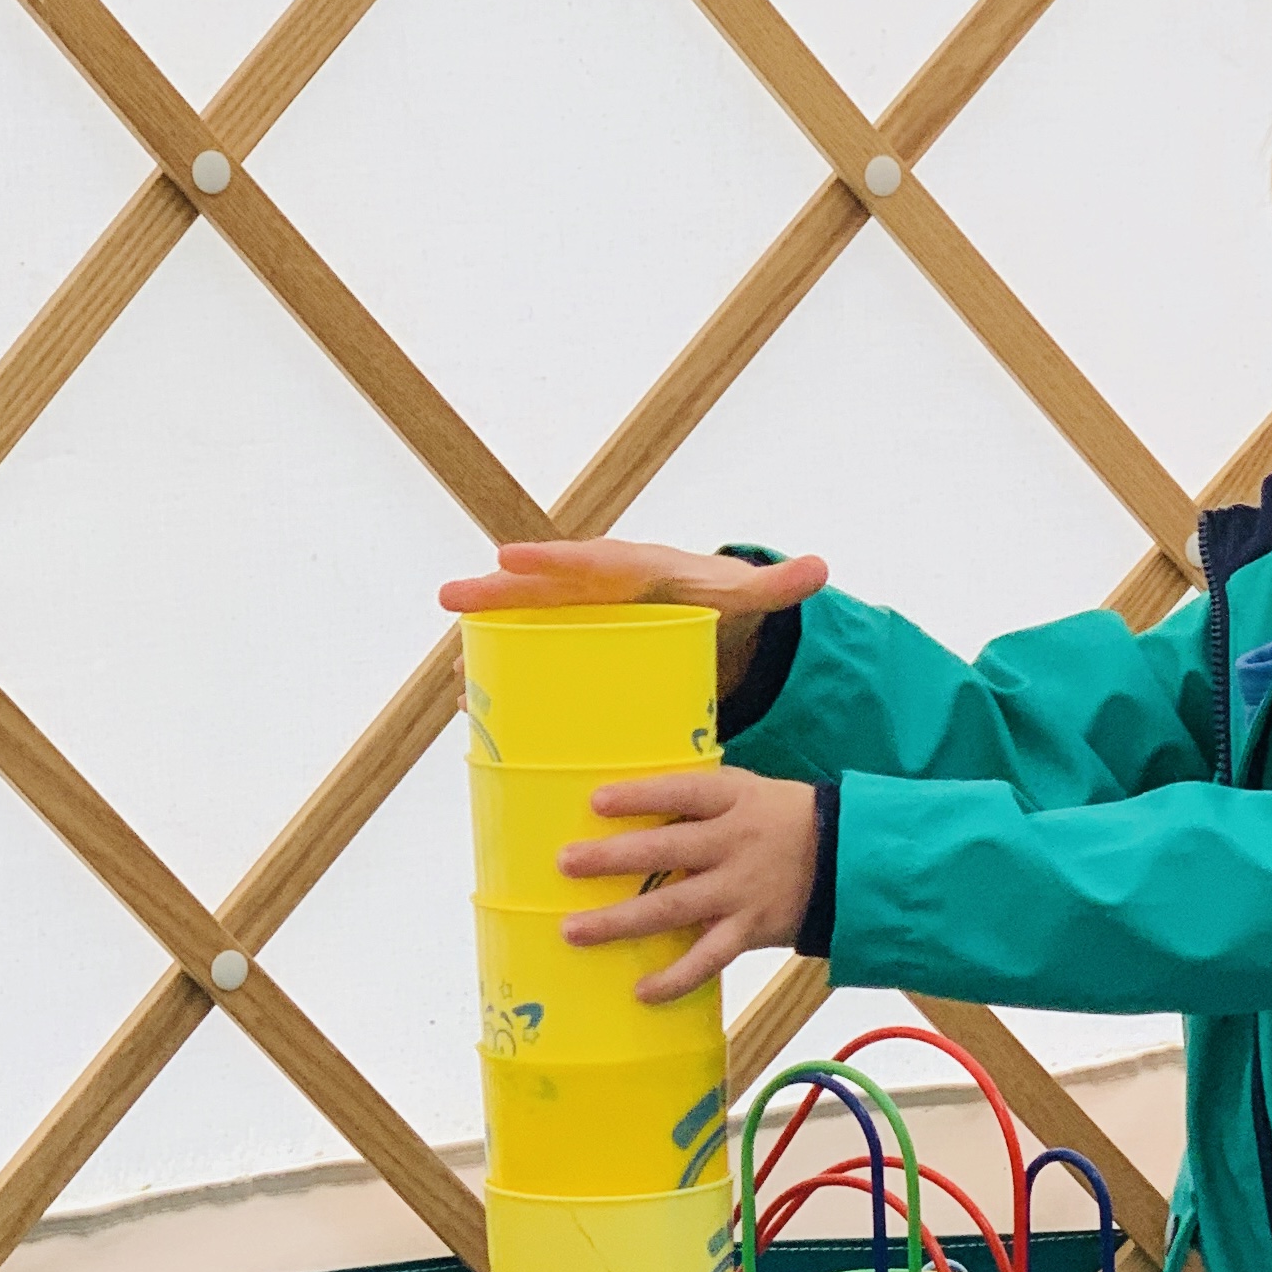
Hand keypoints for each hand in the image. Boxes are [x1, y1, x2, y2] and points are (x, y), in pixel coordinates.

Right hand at [439, 538, 826, 697]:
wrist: (711, 622)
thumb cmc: (721, 603)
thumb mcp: (746, 596)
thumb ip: (777, 586)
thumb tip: (821, 568)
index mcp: (629, 570)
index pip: (584, 559)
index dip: (547, 559)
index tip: (508, 558)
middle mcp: (593, 592)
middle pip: (537, 590)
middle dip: (493, 596)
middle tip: (450, 599)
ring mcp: (577, 625)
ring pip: (524, 632)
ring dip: (487, 650)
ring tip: (453, 678)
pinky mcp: (575, 655)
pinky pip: (533, 664)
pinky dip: (505, 684)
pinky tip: (475, 712)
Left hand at [557, 768, 819, 1001]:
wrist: (848, 860)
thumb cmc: (782, 818)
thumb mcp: (747, 790)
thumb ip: (697, 797)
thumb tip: (630, 797)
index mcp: (732, 802)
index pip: (681, 793)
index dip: (640, 797)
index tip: (596, 802)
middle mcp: (732, 846)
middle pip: (666, 851)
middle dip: (613, 858)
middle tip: (566, 864)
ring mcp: (739, 891)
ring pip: (674, 908)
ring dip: (621, 921)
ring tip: (573, 931)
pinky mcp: (749, 929)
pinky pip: (708, 958)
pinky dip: (676, 978)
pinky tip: (642, 991)